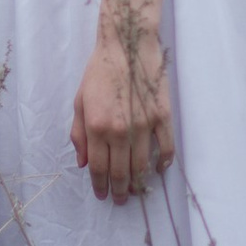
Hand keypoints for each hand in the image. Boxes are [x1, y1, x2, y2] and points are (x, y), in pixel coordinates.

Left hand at [70, 26, 175, 205]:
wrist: (126, 45)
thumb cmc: (99, 71)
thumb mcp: (79, 101)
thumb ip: (79, 134)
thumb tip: (83, 163)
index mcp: (96, 126)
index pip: (98, 167)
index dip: (100, 186)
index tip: (102, 195)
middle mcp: (119, 130)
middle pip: (120, 172)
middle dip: (120, 191)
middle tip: (121, 200)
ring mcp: (143, 125)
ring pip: (142, 165)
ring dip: (139, 182)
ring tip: (137, 190)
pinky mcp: (162, 117)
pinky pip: (166, 148)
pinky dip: (164, 164)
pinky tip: (159, 170)